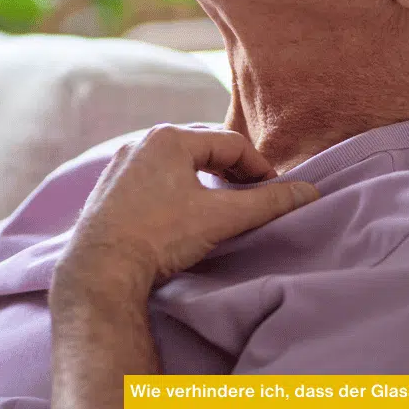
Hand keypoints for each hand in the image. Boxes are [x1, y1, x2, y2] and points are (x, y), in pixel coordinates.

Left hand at [56, 124, 317, 299]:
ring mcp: (120, 167)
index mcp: (169, 137)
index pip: (231, 144)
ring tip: (222, 211)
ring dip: (205, 185)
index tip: (276, 195)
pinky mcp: (108, 192)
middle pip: (203, 152)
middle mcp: (141, 144)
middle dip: (232, 175)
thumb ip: (267, 203)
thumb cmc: (160, 236)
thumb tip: (309, 192)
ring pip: (177, 169)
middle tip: (252, 201)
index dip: (260, 169)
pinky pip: (154, 183)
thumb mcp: (221, 217)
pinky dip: (177, 195)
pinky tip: (183, 220)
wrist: (99, 271)